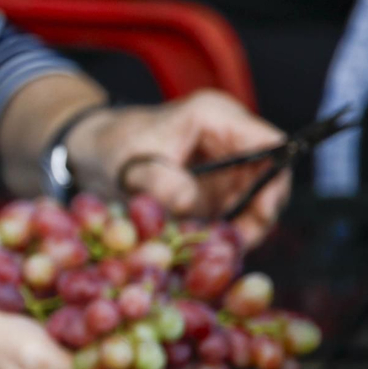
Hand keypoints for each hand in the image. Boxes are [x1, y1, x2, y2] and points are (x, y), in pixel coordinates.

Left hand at [66, 90, 289, 246]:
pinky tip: (203, 249)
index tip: (261, 215)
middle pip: (269, 178)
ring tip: (213, 251)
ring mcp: (224, 166)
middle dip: (258, 214)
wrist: (91, 156)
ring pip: (254, 202)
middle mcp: (228, 139)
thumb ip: (157, 181)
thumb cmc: (111, 148)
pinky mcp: (215, 190)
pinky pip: (233, 215)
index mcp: (214, 116)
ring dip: (240, 229)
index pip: (270, 143)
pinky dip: (222, 234)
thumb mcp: (128, 164)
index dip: (276, 179)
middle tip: (234, 245)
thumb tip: (187, 201)